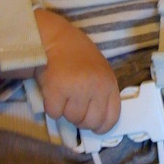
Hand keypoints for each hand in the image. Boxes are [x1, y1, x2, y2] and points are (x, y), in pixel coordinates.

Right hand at [34, 9, 120, 133]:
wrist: (54, 37)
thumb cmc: (76, 53)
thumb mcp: (98, 71)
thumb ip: (101, 92)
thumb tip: (96, 120)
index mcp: (109, 82)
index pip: (111, 118)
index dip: (101, 126)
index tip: (93, 125)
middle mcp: (96, 87)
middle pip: (90, 122)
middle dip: (80, 118)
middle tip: (72, 104)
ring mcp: (77, 89)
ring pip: (72, 118)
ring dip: (65, 110)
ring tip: (63, 93)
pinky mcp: (57, 90)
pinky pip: (55, 113)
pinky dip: (51, 106)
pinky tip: (52, 91)